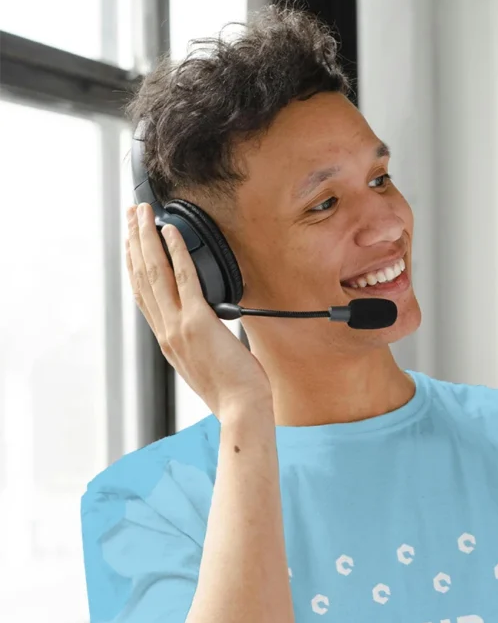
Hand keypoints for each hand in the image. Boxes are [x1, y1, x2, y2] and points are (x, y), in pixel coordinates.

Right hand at [126, 202, 272, 419]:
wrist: (241, 409)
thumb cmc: (234, 391)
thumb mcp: (208, 363)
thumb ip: (202, 341)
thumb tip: (212, 325)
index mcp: (168, 341)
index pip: (143, 295)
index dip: (134, 265)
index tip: (132, 243)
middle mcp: (166, 331)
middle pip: (142, 278)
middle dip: (135, 242)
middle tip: (131, 215)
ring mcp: (178, 326)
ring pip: (155, 273)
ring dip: (147, 238)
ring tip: (142, 213)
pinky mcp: (198, 322)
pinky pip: (184, 279)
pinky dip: (177, 252)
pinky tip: (172, 232)